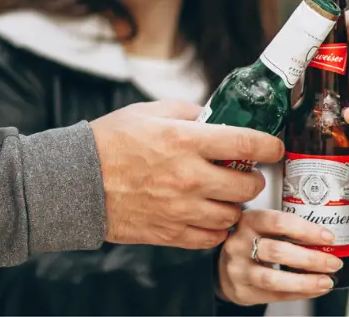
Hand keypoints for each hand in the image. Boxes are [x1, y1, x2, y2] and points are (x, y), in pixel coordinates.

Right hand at [90, 101, 283, 248]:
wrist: (74, 181)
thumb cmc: (110, 142)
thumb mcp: (150, 112)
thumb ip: (189, 113)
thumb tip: (217, 117)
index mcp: (186, 141)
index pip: (248, 144)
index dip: (270, 146)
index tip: (274, 148)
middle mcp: (189, 177)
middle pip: (248, 185)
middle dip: (253, 178)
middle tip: (245, 173)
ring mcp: (181, 208)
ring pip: (232, 214)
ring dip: (234, 204)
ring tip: (223, 195)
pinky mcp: (170, 233)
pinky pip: (211, 237)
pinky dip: (215, 228)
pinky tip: (207, 215)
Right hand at [217, 210, 340, 305]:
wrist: (226, 267)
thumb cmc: (254, 243)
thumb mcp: (264, 227)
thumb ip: (289, 230)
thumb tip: (328, 241)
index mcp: (249, 221)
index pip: (279, 222)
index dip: (307, 230)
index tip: (329, 237)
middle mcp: (239, 244)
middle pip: (278, 251)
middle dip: (311, 259)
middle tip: (333, 263)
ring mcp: (238, 270)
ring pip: (274, 279)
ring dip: (306, 281)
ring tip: (326, 281)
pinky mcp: (242, 291)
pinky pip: (274, 295)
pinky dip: (299, 293)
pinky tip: (314, 290)